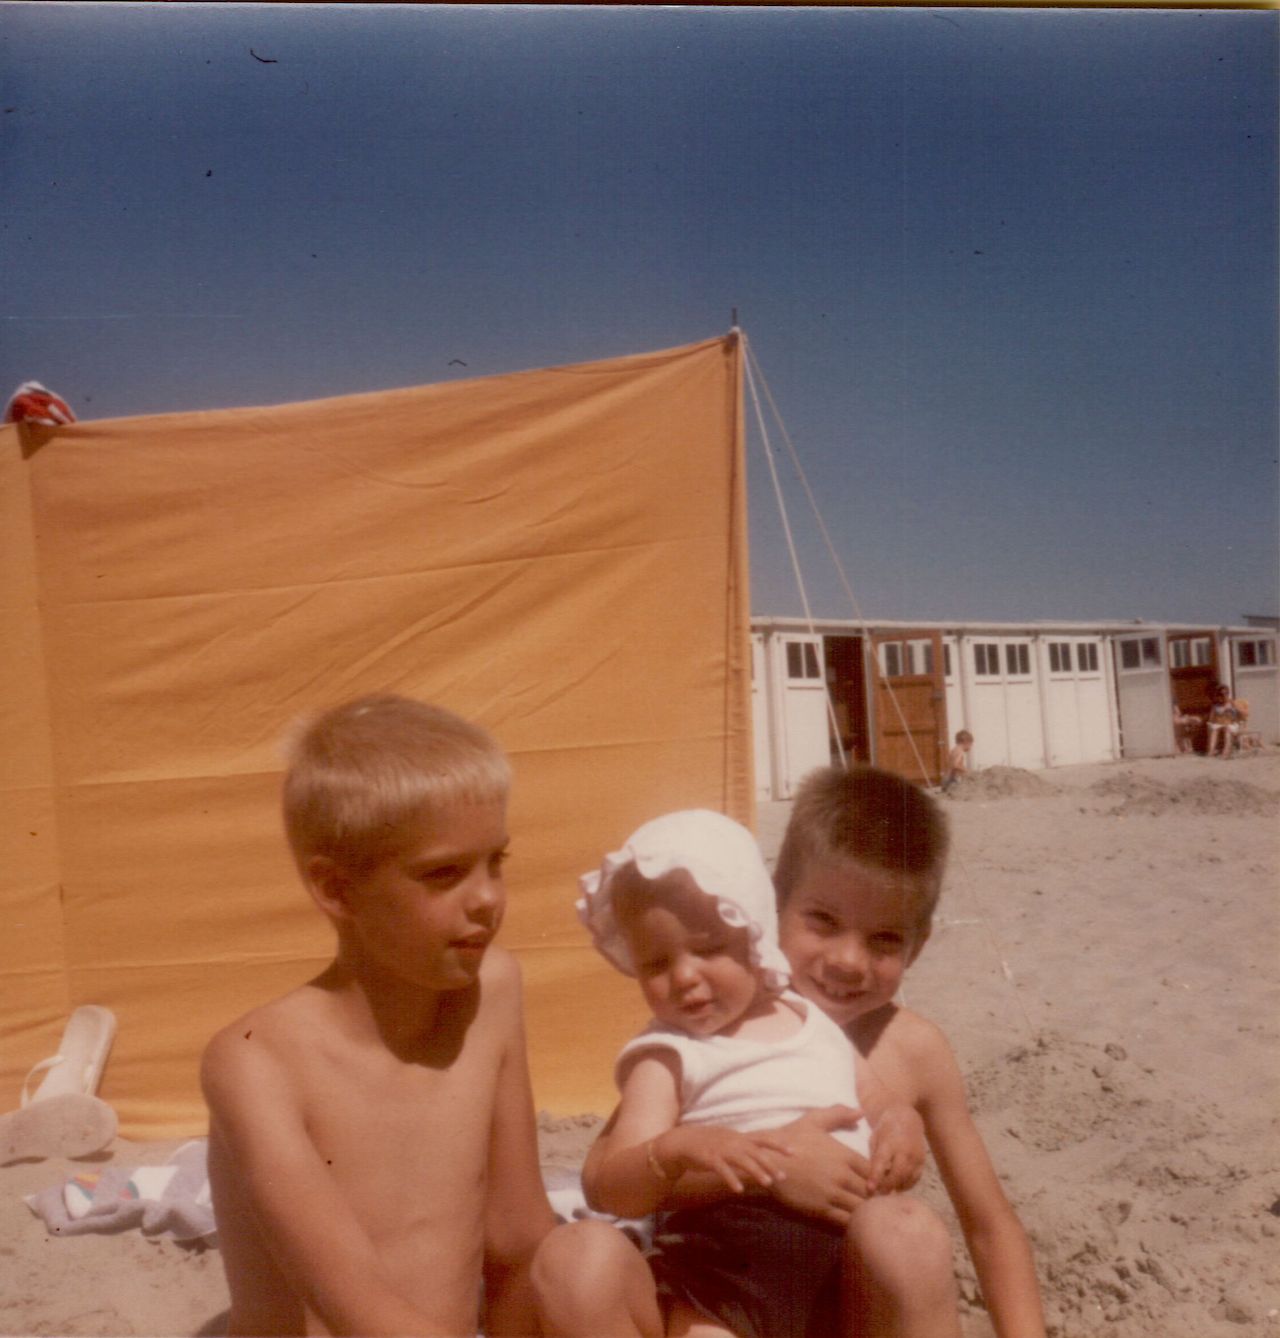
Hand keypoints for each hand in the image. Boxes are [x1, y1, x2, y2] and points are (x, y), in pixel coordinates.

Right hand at [651, 1125, 791, 1194]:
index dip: (778, 1145)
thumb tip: (762, 1156)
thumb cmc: (709, 1144)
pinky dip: (731, 1179)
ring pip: (742, 1160)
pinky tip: (739, 1189)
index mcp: (738, 1138)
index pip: (763, 1139)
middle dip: (770, 1163)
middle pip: (755, 1152)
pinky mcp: (709, 1158)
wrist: (683, 1142)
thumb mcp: (729, 1142)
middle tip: (783, 1176)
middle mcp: (732, 1141)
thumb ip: (744, 1148)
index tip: (794, 1152)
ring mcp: (721, 1149)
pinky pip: (722, 1169)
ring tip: (767, 1183)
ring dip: (756, 1171)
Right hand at [762, 1106, 871, 1227]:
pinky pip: (845, 1221)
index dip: (878, 1179)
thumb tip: (860, 1112)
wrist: (765, 1161)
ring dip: (866, 1211)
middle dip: (875, 1198)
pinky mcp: (821, 1210)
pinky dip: (853, 1223)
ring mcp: (832, 1194)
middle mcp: (842, 1175)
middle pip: (871, 1192)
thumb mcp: (813, 1121)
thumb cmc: (790, 1139)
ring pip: (861, 1208)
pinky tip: (852, 1221)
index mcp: (844, 1155)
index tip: (877, 1183)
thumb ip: (838, 1114)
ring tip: (867, 1213)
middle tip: (876, 1201)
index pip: (874, 1171)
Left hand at [867, 1102, 925, 1193]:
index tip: (870, 1189)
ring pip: (907, 1178)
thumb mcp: (875, 1137)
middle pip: (897, 1174)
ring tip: (887, 1194)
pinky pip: (915, 1178)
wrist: (907, 1116)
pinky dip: (906, 1185)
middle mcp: (904, 1150)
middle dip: (888, 1187)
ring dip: (897, 1187)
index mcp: (889, 1142)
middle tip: (878, 1196)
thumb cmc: (886, 1127)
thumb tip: (871, 1177)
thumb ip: (874, 1156)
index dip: (875, 1177)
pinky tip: (898, 1187)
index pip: (881, 1162)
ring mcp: (916, 1156)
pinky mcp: (922, 1161)